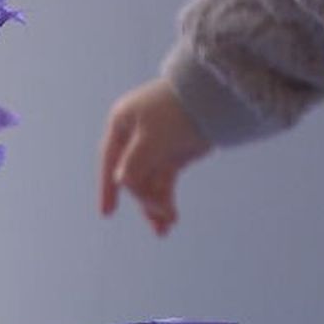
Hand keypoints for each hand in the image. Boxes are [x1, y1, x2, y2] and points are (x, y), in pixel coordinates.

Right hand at [99, 78, 210, 234]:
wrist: (216, 96)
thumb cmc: (178, 110)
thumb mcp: (153, 137)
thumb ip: (135, 162)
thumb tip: (120, 183)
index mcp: (122, 123)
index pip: (109, 160)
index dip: (107, 188)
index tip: (107, 214)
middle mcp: (135, 136)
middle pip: (132, 176)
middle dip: (145, 199)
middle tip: (161, 216)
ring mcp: (156, 147)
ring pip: (149, 183)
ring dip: (156, 206)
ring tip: (167, 227)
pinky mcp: (175, 156)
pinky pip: (164, 184)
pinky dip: (166, 200)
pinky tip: (170, 219)